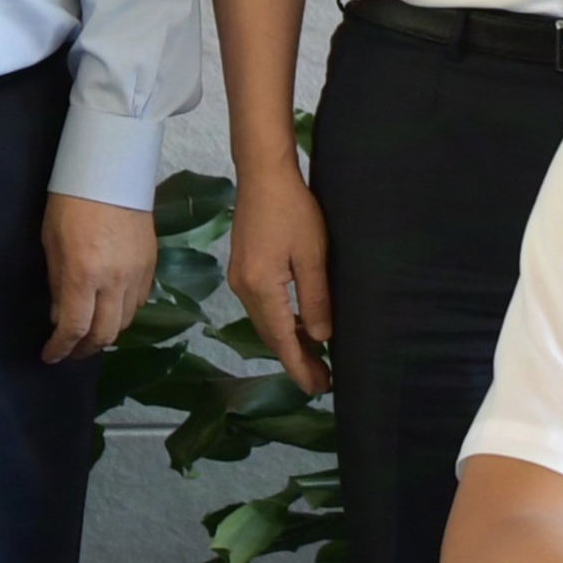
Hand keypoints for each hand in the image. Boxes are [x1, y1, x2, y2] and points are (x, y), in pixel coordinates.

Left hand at [41, 194, 159, 363]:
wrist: (112, 168)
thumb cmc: (72, 200)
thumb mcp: (52, 241)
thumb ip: (57, 283)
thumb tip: (59, 316)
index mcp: (83, 273)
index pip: (74, 327)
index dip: (61, 348)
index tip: (50, 356)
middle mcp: (114, 280)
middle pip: (105, 334)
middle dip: (85, 350)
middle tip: (70, 352)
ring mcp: (137, 273)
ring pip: (126, 322)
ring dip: (106, 334)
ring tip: (89, 332)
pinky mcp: (152, 264)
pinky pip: (140, 302)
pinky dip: (123, 313)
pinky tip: (110, 308)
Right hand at [220, 156, 336, 393]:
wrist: (263, 175)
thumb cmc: (293, 210)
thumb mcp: (312, 255)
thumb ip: (315, 299)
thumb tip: (320, 338)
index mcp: (261, 288)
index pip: (282, 340)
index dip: (300, 367)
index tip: (317, 388)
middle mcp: (244, 288)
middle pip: (270, 336)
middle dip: (295, 360)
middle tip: (322, 381)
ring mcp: (240, 278)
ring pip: (265, 322)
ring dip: (287, 342)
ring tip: (314, 358)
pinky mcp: (243, 267)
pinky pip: (262, 307)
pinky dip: (280, 323)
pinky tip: (297, 324)